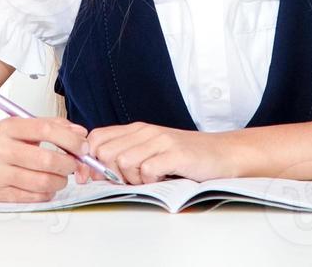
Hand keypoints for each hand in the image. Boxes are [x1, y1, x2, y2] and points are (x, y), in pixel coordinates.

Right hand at [0, 116, 90, 202]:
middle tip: (74, 164)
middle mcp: (0, 150)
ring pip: (41, 181)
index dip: (70, 139)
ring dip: (60, 181)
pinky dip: (47, 193)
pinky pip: (31, 197)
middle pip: (46, 159)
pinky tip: (47, 186)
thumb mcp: (20, 126)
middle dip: (68, 164)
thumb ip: (51, 125)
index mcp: (7, 127)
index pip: (46, 130)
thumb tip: (79, 132)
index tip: (82, 146)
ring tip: (61, 176)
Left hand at [79, 122, 241, 184]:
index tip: (94, 177)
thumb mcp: (151, 151)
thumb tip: (94, 172)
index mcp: (136, 130)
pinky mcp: (174, 154)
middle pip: (105, 152)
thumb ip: (126, 155)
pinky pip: (147, 170)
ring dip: (133, 179)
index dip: (89, 160)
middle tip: (130, 181)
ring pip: (123, 162)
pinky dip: (150, 181)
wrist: (222, 153)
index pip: (96, 138)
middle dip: (111, 173)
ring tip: (150, 179)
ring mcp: (160, 141)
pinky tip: (162, 178)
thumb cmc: (186, 157)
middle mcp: (145, 131)